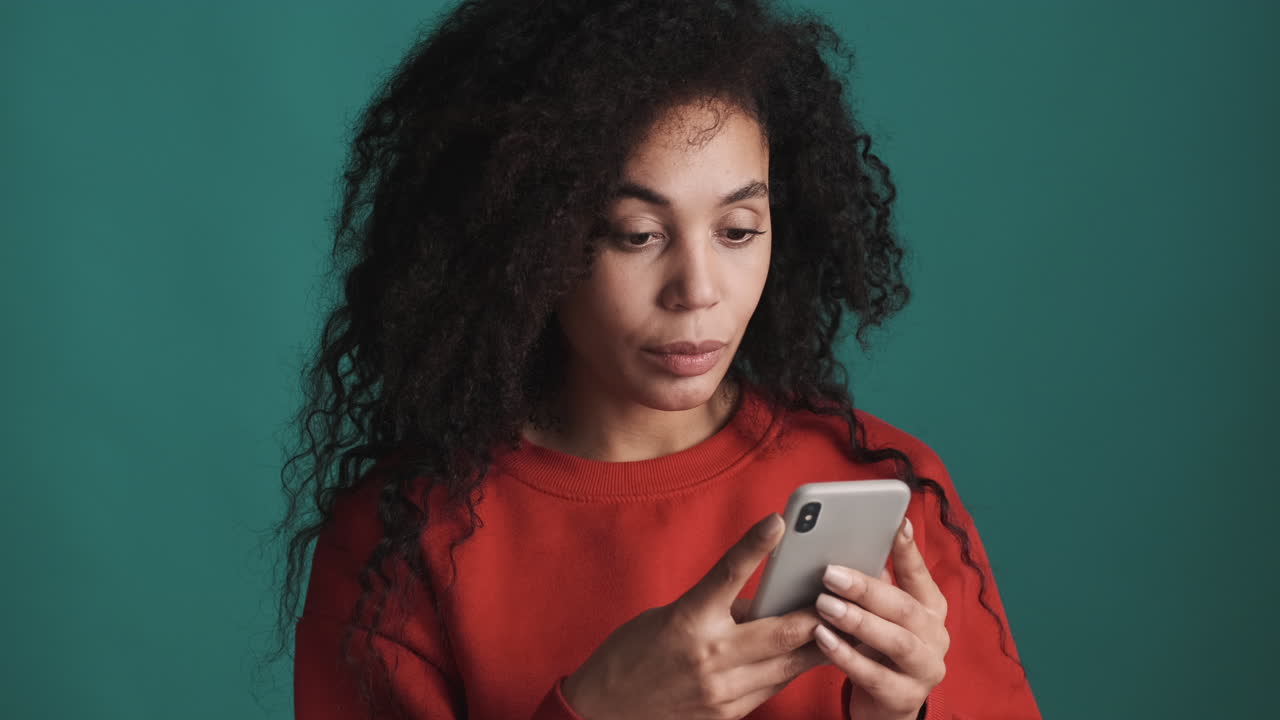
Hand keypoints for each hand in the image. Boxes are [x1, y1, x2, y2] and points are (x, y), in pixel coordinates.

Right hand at [563, 513, 830, 719]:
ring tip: (841, 623)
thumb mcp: (668, 619)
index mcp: (687, 620)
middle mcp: (710, 655)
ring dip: (818, 643)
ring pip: (788, 664)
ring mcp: (722, 690)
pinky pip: (772, 688)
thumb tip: (757, 603)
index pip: (728, 573)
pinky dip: (791, 669)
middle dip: (818, 611)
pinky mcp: (727, 715)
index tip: (778, 520)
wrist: (603, 713)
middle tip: (841, 590)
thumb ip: (713, 610)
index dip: (755, 544)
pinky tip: (806, 656)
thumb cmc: (631, 658)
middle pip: (783, 630)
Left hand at [813, 517, 948, 719]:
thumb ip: (872, 585)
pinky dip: (848, 657)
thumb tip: (845, 546)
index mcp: (930, 607)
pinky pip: (876, 676)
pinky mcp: (906, 699)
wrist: (885, 705)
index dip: (908, 550)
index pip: (920, 574)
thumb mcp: (879, 614)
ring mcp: (925, 669)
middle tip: (830, 573)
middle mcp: (936, 636)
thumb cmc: (877, 647)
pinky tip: (823, 639)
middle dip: (867, 589)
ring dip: (858, 622)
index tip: (896, 523)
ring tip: (824, 605)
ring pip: (897, 642)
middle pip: (905, 608)